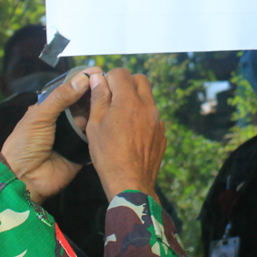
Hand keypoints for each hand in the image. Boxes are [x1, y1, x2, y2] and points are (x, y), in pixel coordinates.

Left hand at [2, 68, 99, 203]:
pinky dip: (100, 129)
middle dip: (93, 93)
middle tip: (109, 84)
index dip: (81, 80)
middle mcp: (62, 121)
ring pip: (90, 117)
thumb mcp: (39, 116)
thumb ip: (60, 97)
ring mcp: (73, 135)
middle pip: (81, 103)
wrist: (25, 178)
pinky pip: (94, 137)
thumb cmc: (25, 144)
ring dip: (98, 109)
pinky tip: (110, 119)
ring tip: (112, 99)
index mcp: (48, 109)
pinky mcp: (82, 151)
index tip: (98, 71)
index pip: (68, 90)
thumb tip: (82, 79)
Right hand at [85, 68, 165, 201]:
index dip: (108, 78)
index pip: (121, 73)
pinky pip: (153, 115)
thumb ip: (98, 98)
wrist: (130, 183)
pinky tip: (130, 132)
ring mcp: (158, 120)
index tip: (102, 89)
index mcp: (129, 102)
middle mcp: (148, 107)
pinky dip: (142, 116)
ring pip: (148, 98)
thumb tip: (97, 79)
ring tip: (120, 117)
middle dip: (126, 83)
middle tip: (113, 97)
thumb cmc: (108, 155)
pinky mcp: (162, 133)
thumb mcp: (95, 125)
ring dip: (135, 99)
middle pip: (140, 79)